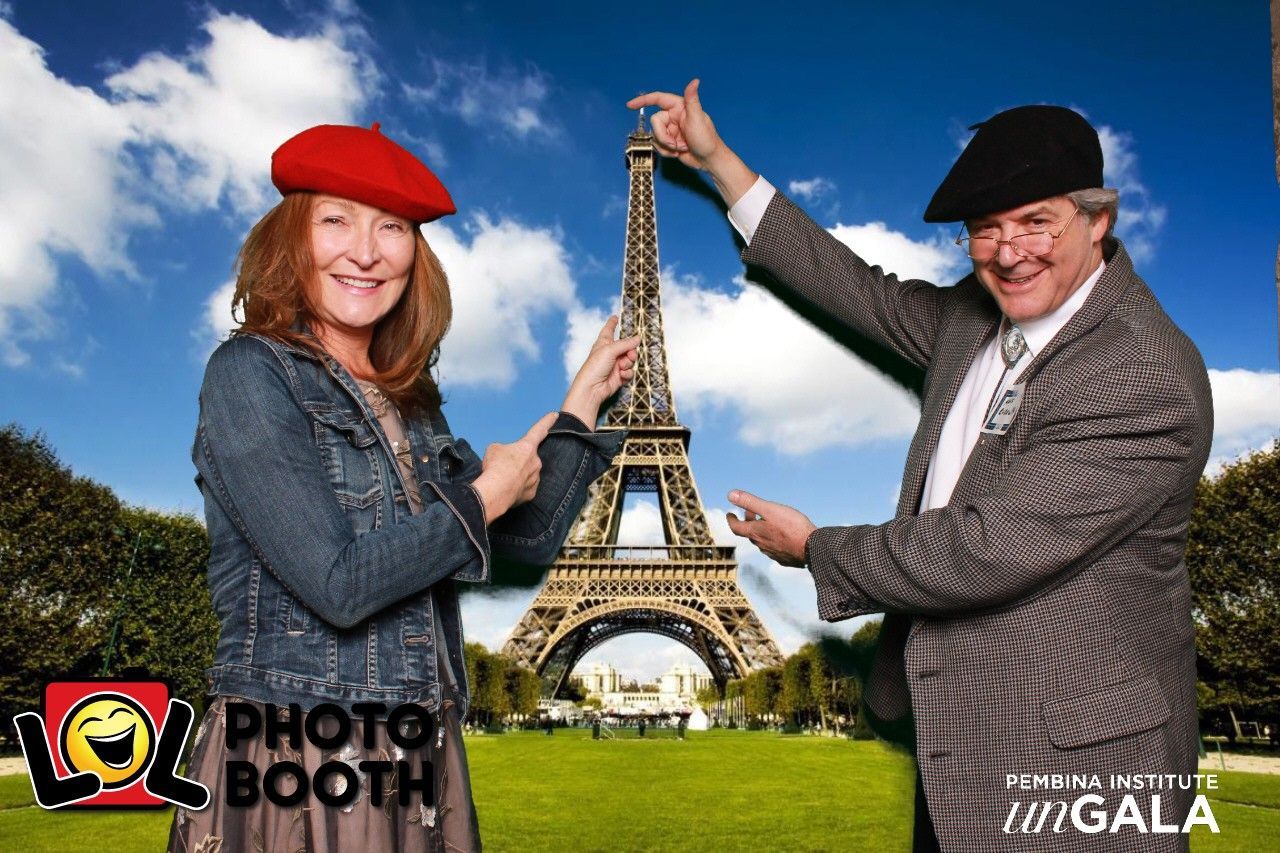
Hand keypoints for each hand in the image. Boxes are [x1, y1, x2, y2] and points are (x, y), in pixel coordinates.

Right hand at [471, 413, 556, 521]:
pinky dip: (517, 489)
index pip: (539, 430)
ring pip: (527, 475)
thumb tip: (504, 458)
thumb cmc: (495, 467)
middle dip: (517, 462)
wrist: (497, 491)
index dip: (547, 421)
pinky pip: (524, 488)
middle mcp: (536, 461)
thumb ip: (503, 450)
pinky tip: (507, 490)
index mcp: (527, 447)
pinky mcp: (532, 493)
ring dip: (516, 476)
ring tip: (503, 480)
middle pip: (527, 459)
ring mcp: (535, 478)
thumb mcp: (494, 449)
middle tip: (503, 468)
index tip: (555, 415)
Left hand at [561, 315, 639, 428]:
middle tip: (629, 355)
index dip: (612, 323)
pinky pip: (629, 372)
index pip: (609, 330)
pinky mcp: (619, 376)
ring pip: (630, 360)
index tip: (615, 317)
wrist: (592, 389)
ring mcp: (615, 365)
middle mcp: (610, 353)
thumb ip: (625, 344)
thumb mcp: (609, 350)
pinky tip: (620, 376)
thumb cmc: (594, 368)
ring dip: (628, 363)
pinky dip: (627, 373)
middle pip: (627, 346)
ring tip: (621, 367)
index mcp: (603, 343)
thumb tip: (638, 338)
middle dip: (630, 351)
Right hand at [627, 80, 757, 206]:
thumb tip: (695, 81)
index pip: (658, 99)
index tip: (630, 105)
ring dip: (666, 145)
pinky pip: (658, 145)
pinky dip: (667, 151)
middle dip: (664, 136)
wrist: (709, 160)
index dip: (643, 101)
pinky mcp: (670, 142)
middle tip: (676, 143)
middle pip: (655, 123)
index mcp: (679, 107)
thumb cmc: (707, 139)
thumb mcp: (697, 118)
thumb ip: (692, 99)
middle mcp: (673, 117)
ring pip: (655, 136)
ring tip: (681, 147)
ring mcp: (671, 130)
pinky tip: (678, 152)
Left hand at [725, 489, 817, 568]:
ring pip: (763, 542)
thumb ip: (750, 502)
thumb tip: (731, 494)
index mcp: (756, 533)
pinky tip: (782, 538)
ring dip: (762, 532)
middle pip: (750, 533)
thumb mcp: (770, 509)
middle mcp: (762, 545)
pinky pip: (775, 549)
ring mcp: (773, 554)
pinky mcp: (785, 559)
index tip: (730, 514)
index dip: (731, 520)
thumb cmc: (792, 526)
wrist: (812, 548)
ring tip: (768, 523)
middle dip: (749, 522)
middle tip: (751, 512)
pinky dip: (774, 541)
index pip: (736, 528)